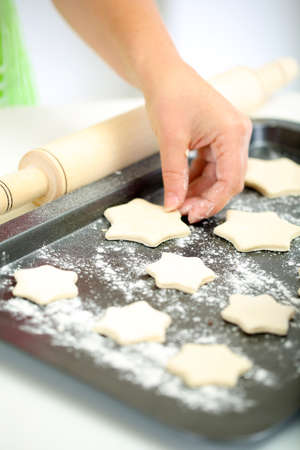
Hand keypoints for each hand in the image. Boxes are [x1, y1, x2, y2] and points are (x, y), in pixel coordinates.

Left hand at [143, 61, 251, 222]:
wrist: (163, 74)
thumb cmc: (169, 96)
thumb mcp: (170, 140)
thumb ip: (174, 176)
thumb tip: (172, 206)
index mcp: (233, 133)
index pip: (231, 179)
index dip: (212, 202)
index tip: (190, 215)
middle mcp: (237, 136)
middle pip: (229, 180)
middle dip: (206, 199)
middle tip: (183, 212)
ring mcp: (229, 137)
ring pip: (219, 176)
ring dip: (201, 191)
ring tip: (179, 203)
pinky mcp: (218, 139)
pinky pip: (211, 167)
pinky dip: (197, 179)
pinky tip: (182, 189)